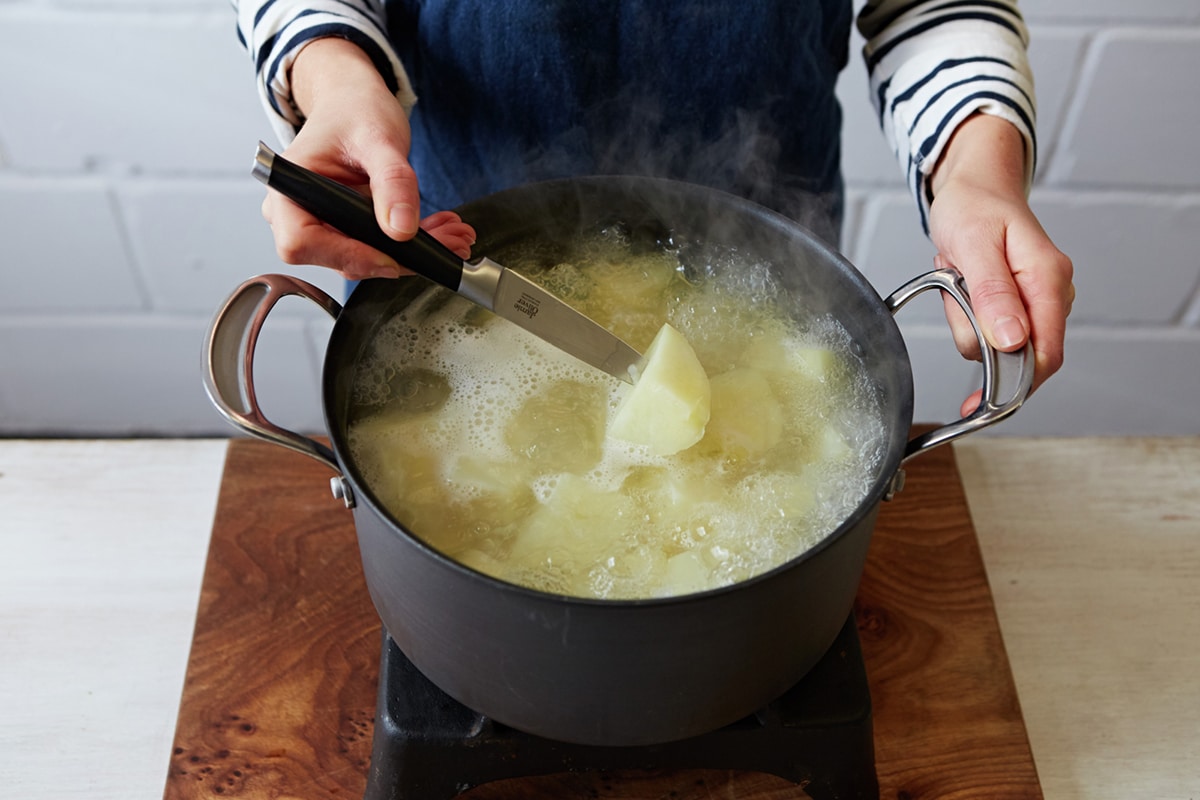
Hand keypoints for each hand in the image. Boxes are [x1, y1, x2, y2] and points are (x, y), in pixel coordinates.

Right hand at [260, 38, 474, 278]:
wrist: (355, 101)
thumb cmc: (355, 109)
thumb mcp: (379, 138)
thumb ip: (392, 181)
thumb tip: (401, 228)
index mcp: (290, 186)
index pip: (302, 241)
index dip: (347, 255)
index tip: (392, 256)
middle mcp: (299, 212)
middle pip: (338, 258)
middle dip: (395, 257)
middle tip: (447, 243)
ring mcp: (323, 224)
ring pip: (365, 258)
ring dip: (411, 253)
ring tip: (452, 234)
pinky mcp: (348, 230)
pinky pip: (378, 249)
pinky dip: (411, 245)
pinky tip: (440, 231)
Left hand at [927, 114, 1073, 415]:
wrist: (972, 184)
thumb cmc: (973, 206)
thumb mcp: (973, 245)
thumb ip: (993, 294)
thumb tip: (1013, 341)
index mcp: (1048, 279)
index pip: (1046, 352)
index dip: (1017, 385)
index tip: (981, 403)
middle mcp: (1051, 292)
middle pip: (1018, 353)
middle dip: (978, 334)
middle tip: (955, 289)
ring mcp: (1035, 299)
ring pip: (995, 342)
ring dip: (964, 318)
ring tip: (956, 276)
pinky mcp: (1016, 303)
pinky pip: (986, 328)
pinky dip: (965, 312)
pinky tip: (960, 283)